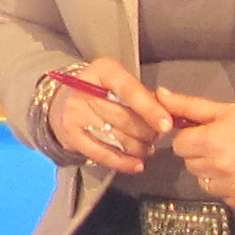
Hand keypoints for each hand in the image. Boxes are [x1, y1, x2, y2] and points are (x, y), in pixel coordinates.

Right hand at [43, 60, 168, 177]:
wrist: (64, 102)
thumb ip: (144, 96)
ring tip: (147, 148)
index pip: (129, 90)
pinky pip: (102, 154)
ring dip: (138, 148)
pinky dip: (123, 163)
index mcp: (103, 70)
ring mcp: (75, 113)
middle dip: (147, 132)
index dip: (150, 109)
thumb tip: (169, 115)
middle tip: (156, 137)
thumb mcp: (121, 84)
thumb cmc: (103, 92)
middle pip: (123, 118)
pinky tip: (137, 164)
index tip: (166, 125)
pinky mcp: (70, 135)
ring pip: (116, 138)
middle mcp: (85, 89)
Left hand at [154, 93, 234, 211]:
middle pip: (190, 165)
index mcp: (211, 141)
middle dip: (202, 155)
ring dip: (214, 174)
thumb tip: (159, 95)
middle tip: (226, 145)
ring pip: (204, 183)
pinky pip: (223, 197)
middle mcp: (218, 168)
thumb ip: (190, 106)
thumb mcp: (228, 110)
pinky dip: (231, 188)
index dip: (192, 139)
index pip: (179, 146)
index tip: (209, 134)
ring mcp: (230, 189)